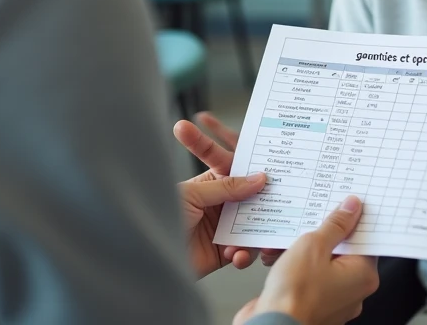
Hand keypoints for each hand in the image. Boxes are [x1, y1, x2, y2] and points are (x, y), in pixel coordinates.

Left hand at [174, 112, 283, 267]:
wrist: (148, 256)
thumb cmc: (161, 216)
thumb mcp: (194, 194)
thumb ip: (227, 187)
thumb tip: (257, 178)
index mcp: (210, 183)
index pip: (235, 171)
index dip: (254, 170)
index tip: (272, 170)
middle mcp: (218, 204)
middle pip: (250, 201)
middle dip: (263, 204)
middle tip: (277, 206)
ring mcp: (222, 228)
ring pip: (252, 226)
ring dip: (255, 234)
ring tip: (254, 241)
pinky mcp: (223, 252)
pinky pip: (244, 251)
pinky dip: (244, 254)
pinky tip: (236, 256)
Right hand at [235, 197, 378, 324]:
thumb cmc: (294, 297)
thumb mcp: (313, 246)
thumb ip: (334, 225)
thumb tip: (351, 209)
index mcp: (363, 275)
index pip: (366, 238)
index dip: (352, 219)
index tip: (342, 204)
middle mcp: (353, 291)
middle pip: (342, 249)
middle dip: (320, 234)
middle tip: (307, 223)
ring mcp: (333, 301)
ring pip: (321, 263)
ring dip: (301, 250)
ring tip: (284, 245)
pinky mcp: (312, 305)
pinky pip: (307, 278)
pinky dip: (293, 266)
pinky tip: (277, 259)